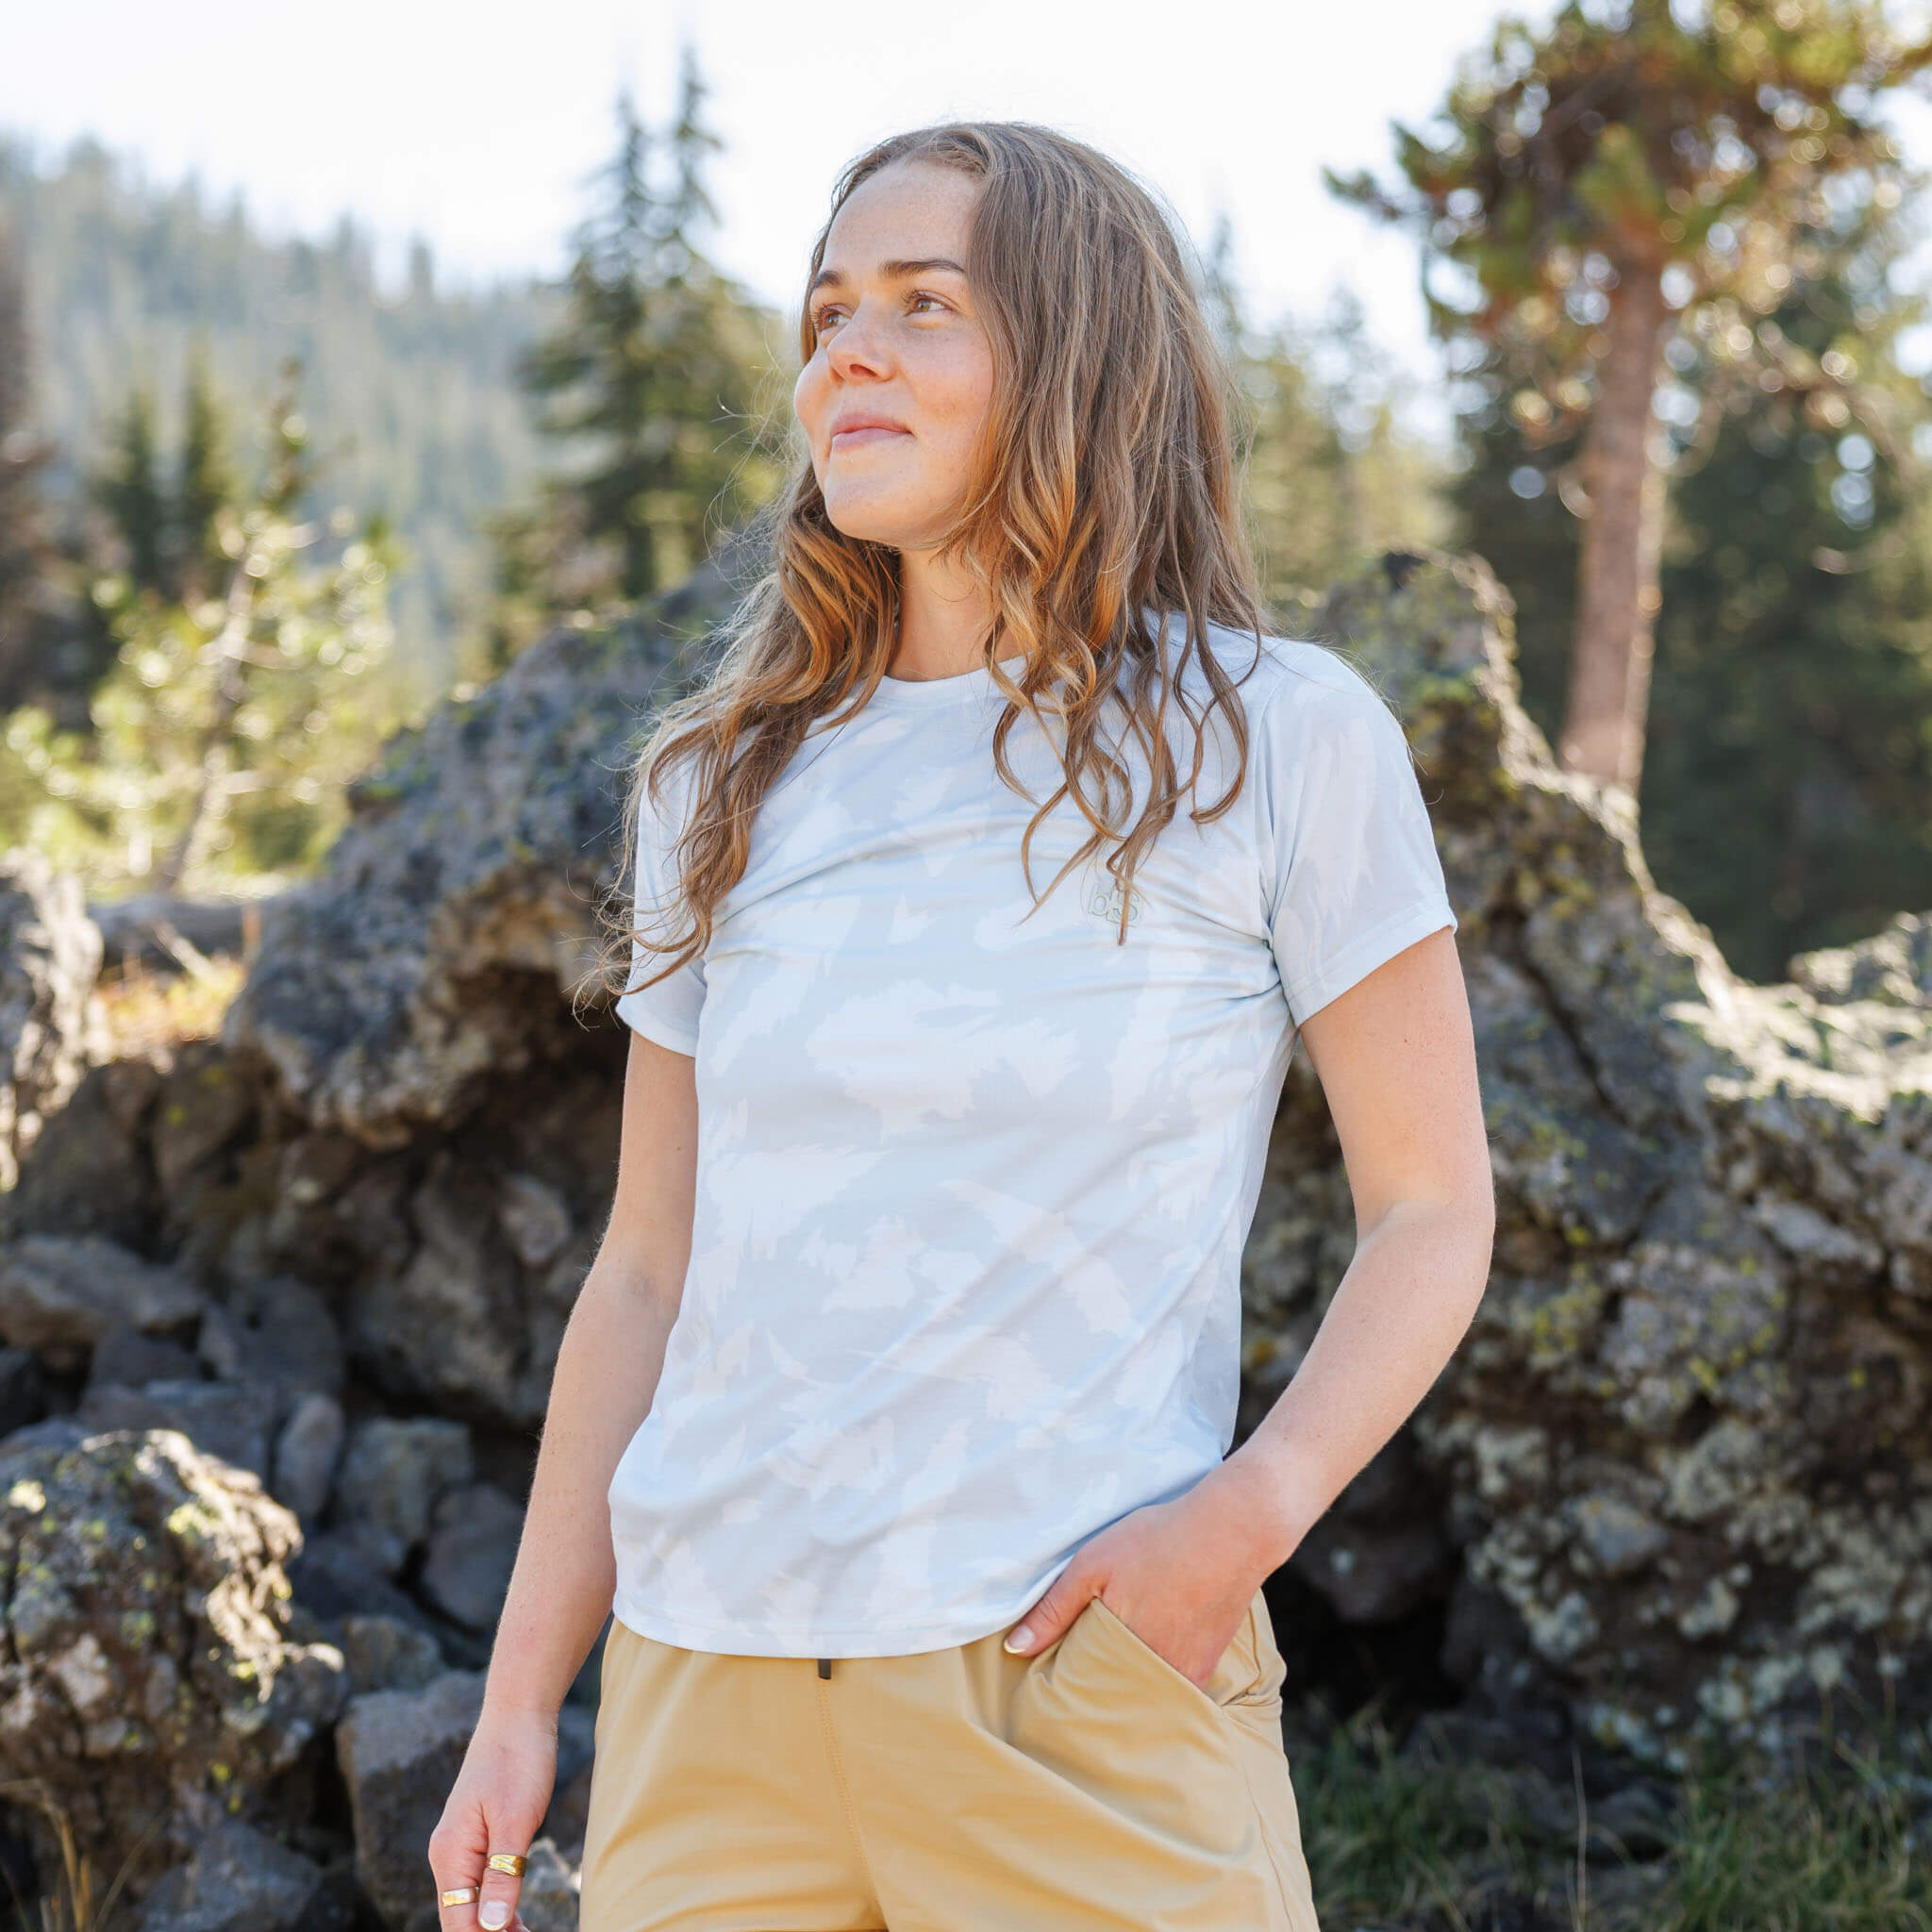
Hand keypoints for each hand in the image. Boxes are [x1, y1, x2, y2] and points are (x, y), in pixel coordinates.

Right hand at [427, 1705, 557, 1931]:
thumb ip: (504, 1874)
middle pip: (463, 1919)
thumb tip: (493, 1928)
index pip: (459, 1922)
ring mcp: (463, 1847)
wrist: (519, 1714)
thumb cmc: (517, 1760)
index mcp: (450, 1854)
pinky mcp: (481, 1838)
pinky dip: (500, 1905)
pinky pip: (484, 1884)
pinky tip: (519, 1920)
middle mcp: (449, 1856)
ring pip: (473, 1905)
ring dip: (497, 1926)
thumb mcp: (516, 1820)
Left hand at [1000, 1459, 1289, 1688]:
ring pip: (1141, 1693)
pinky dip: (1155, 1677)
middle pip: (1111, 1695)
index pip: (1080, 1688)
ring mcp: (1185, 1674)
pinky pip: (1171, 1686)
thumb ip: (1054, 1608)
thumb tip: (1015, 1650)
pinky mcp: (1207, 1668)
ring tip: (1110, 1661)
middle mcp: (1154, 1673)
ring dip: (1124, 1683)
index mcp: (1120, 1651)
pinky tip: (1147, 1652)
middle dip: (1093, 1688)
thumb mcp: (1095, 1563)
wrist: (1233, 1531)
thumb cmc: (1159, 1540)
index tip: (1048, 1681)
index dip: (1064, 1683)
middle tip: (1078, 1670)